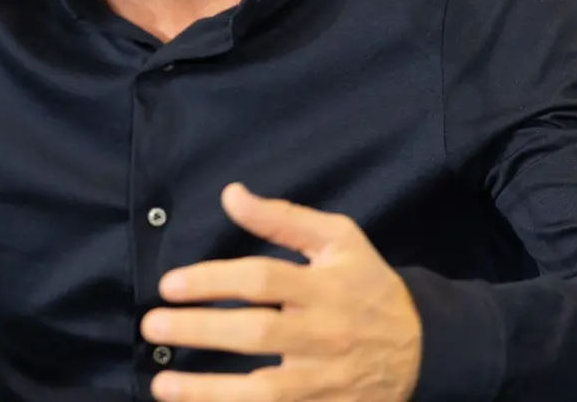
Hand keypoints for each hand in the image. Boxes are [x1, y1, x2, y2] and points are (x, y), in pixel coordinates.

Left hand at [140, 184, 421, 401]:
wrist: (424, 346)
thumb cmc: (369, 286)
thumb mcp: (339, 240)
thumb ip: (283, 218)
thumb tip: (231, 195)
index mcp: (325, 287)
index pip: (261, 280)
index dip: (212, 281)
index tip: (169, 285)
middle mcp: (324, 335)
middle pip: (256, 334)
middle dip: (199, 331)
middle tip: (152, 326)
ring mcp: (325, 380)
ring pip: (264, 392)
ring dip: (208, 392)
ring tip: (161, 385)